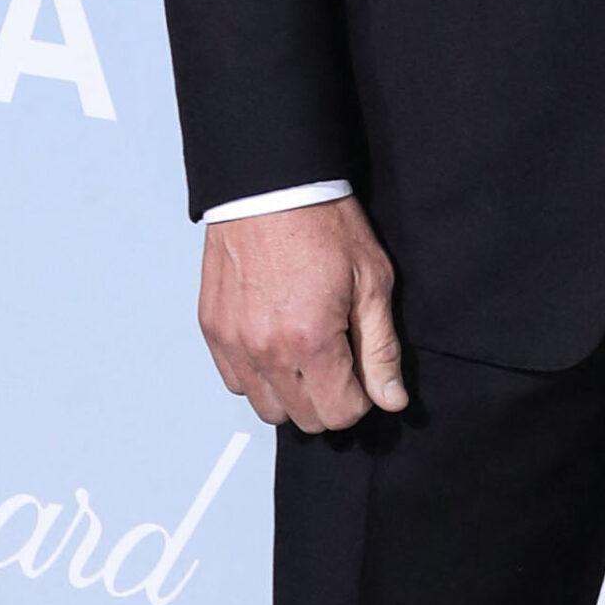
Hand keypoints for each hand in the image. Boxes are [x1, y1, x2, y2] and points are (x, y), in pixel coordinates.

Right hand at [199, 194, 408, 430]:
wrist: (272, 185)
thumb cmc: (324, 223)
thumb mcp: (372, 280)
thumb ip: (381, 348)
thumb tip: (391, 399)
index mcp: (310, 340)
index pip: (338, 414)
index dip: (360, 399)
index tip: (363, 374)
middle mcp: (265, 351)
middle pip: (303, 418)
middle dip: (328, 398)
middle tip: (339, 359)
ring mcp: (233, 343)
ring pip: (266, 408)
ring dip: (291, 392)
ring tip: (307, 351)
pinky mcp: (213, 331)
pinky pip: (235, 381)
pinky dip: (258, 375)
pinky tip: (277, 342)